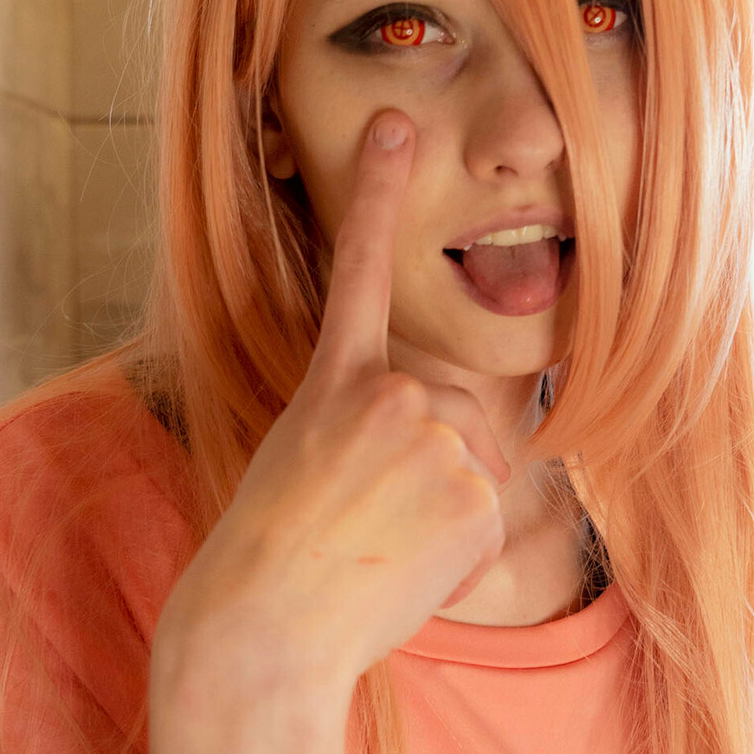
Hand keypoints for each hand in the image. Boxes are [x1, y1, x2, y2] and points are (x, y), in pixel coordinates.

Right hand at [154, 110, 509, 699]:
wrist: (262, 628)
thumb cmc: (272, 557)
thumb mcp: (304, 463)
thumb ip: (369, 426)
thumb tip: (448, 441)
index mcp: (334, 383)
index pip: (358, 274)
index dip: (376, 196)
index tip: (394, 126)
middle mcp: (390, 395)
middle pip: (455, 417)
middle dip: (434, 470)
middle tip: (367, 523)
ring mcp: (436, 440)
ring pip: (476, 473)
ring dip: (444, 519)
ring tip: (378, 550)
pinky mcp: (472, 496)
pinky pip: (491, 524)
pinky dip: (458, 556)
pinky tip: (404, 573)